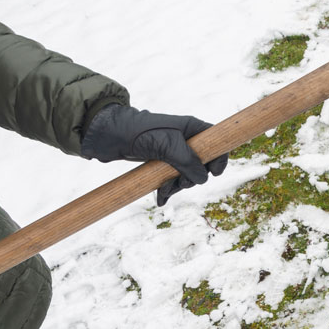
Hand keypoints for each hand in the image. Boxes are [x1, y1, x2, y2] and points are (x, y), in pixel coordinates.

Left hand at [81, 104, 226, 205]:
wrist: (110, 135)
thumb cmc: (140, 132)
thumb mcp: (167, 144)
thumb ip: (188, 160)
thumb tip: (203, 179)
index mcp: (192, 129)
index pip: (217, 143)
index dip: (219, 159)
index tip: (214, 173)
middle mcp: (187, 140)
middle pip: (203, 165)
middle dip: (192, 179)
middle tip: (179, 183)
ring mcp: (174, 152)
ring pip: (187, 175)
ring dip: (177, 186)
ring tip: (163, 191)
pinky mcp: (162, 163)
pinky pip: (172, 179)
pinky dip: (168, 190)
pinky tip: (161, 198)